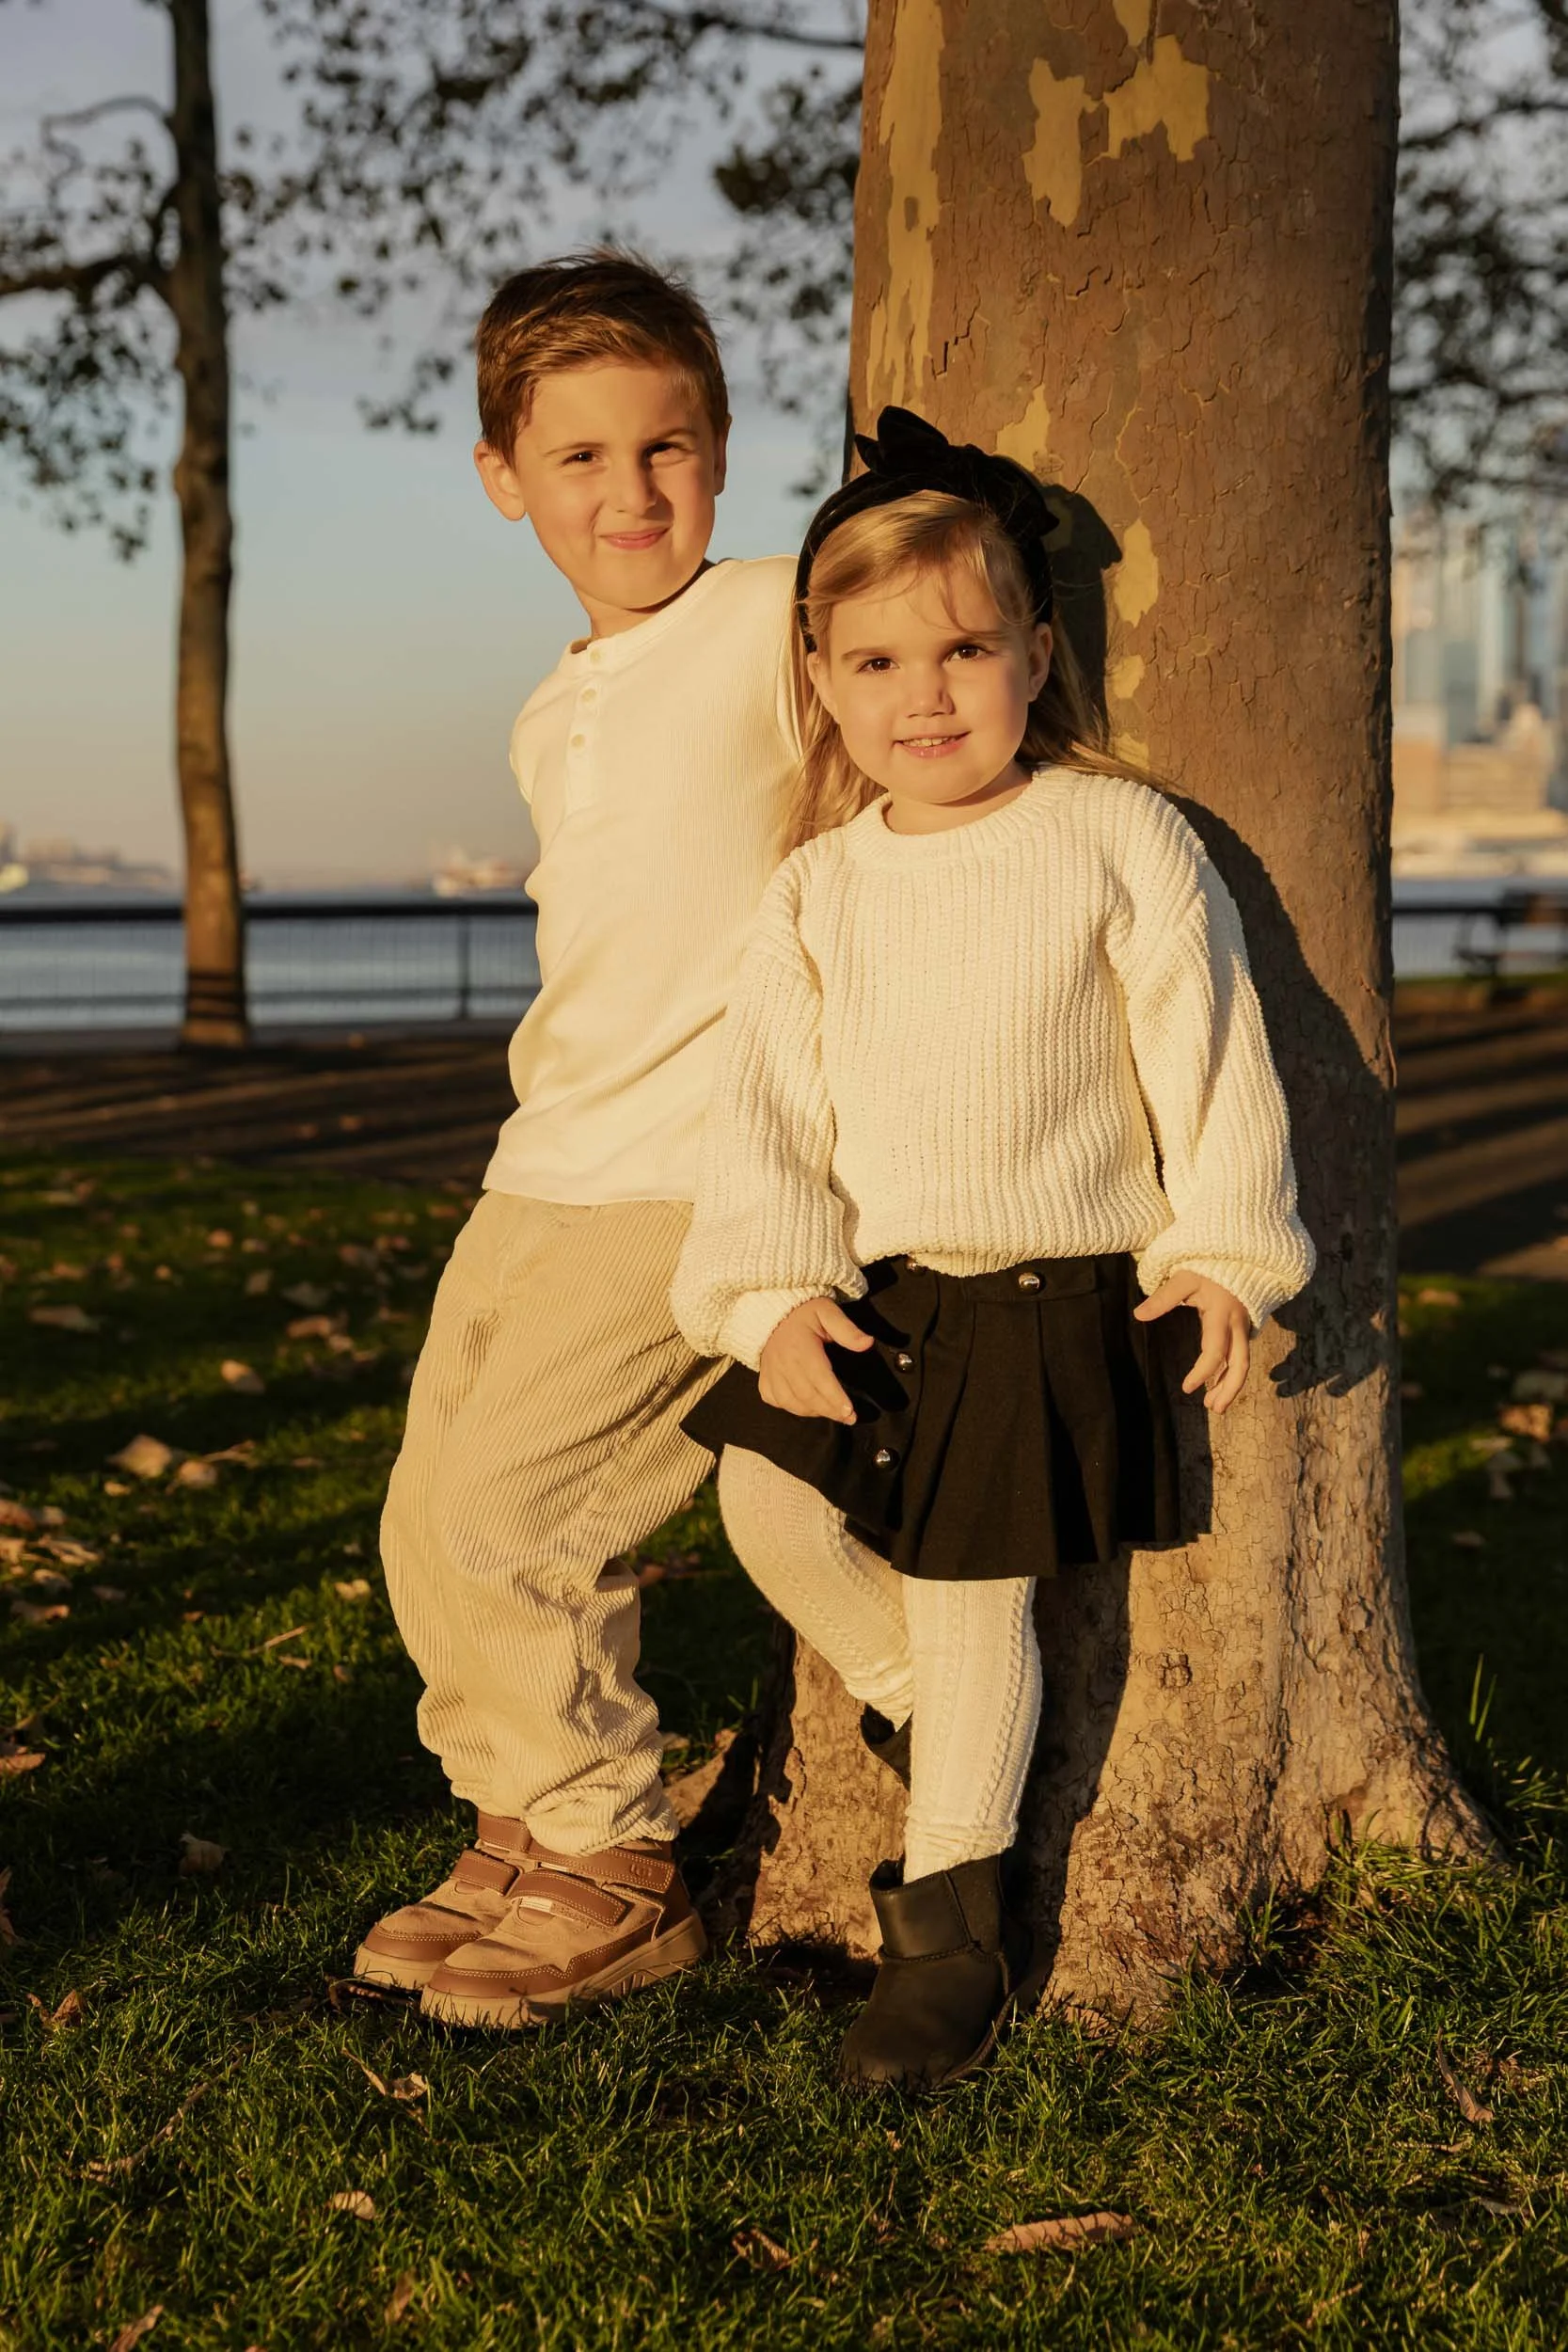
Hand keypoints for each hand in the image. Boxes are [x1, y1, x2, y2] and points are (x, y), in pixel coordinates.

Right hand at [758, 1297, 873, 1422]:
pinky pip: (774, 1400)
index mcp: (801, 1348)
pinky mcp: (764, 1378)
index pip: (820, 1379)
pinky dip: (790, 1407)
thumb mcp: (827, 1312)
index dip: (835, 1398)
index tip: (850, 1411)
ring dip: (813, 1411)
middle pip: (807, 1396)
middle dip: (830, 1410)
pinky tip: (806, 1406)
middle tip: (848, 1417)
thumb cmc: (803, 1312)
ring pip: (791, 1402)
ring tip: (831, 1412)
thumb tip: (867, 1343)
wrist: (772, 1310)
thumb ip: (847, 1329)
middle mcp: (784, 1363)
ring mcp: (771, 1373)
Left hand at [1133, 1270, 1251, 1413]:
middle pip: (1240, 1363)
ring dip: (1231, 1385)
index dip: (1203, 1372)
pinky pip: (1240, 1354)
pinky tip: (1218, 1385)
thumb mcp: (1184, 1278)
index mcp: (1222, 1314)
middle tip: (1214, 1409)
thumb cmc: (1207, 1265)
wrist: (1240, 1253)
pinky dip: (1231, 1372)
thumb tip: (1138, 1315)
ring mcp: (1244, 1327)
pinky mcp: (1243, 1327)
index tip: (1186, 1388)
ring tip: (1214, 1405)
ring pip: (1243, 1361)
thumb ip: (1163, 1297)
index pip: (1215, 1351)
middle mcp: (1238, 1324)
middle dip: (1229, 1389)